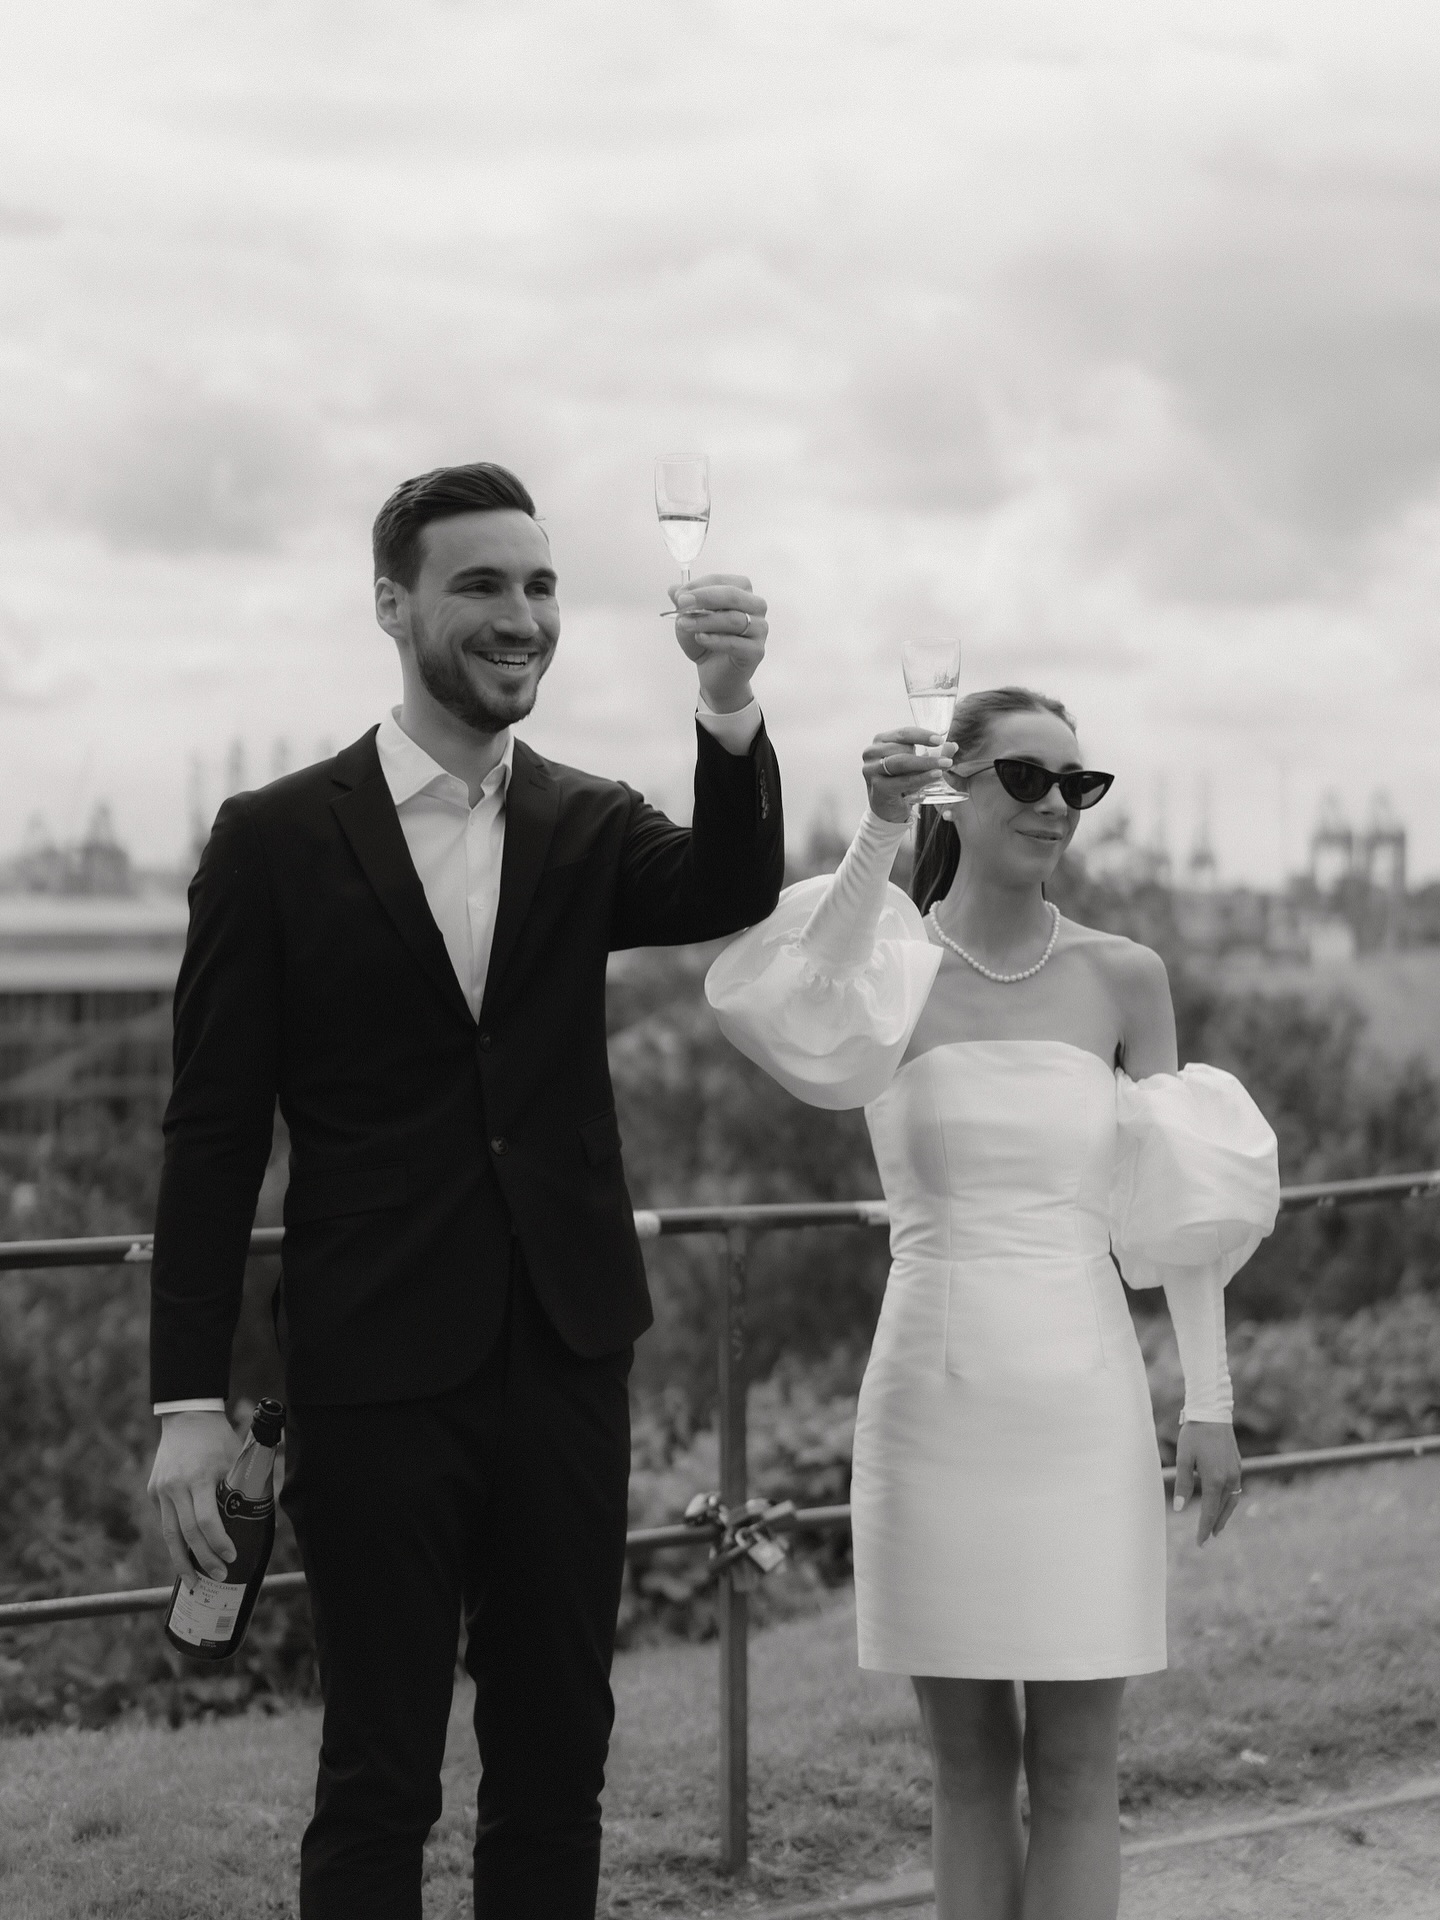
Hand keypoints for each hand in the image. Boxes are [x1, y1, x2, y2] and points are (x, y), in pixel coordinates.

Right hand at [148, 1410, 240, 1582]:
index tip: (231, 1557)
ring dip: (181, 1561)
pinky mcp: (153, 1491)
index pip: (206, 1520)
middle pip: (186, 1533)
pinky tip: (185, 1556)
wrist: (187, 1417)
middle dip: (202, 1559)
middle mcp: (176, 1486)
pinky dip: (175, 1540)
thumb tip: (264, 1519)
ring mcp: (161, 1490)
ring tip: (192, 1582)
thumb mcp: (234, 1460)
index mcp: (199, 1477)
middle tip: (218, 1577)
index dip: (218, 1542)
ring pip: (169, 1534)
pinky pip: (166, 1520)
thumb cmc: (218, 1439)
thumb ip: (242, 1488)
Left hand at [670, 574, 766, 712]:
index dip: (700, 586)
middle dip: (704, 597)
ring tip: (684, 624)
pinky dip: (716, 640)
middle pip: (733, 595)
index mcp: (742, 593)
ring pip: (735, 619)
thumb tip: (673, 589)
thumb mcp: (689, 620)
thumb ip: (683, 605)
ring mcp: (759, 630)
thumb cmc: (707, 644)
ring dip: (706, 620)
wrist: (716, 676)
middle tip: (682, 603)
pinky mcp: (756, 651)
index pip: (723, 581)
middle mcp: (755, 608)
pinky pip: (736, 643)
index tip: (679, 595)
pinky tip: (700, 638)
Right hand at [862, 727, 957, 823]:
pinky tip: (935, 775)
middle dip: (927, 754)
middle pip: (903, 748)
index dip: (923, 735)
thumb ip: (933, 754)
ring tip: (944, 765)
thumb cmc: (899, 781)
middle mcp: (872, 752)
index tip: (940, 739)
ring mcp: (872, 770)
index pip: (903, 733)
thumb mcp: (916, 765)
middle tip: (947, 759)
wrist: (885, 808)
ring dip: (925, 764)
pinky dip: (921, 778)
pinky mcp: (877, 786)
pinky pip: (903, 780)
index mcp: (881, 741)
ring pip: (902, 762)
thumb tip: (953, 746)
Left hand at [1173, 1419, 1242, 1544]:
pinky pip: (1235, 1490)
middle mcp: (1229, 1479)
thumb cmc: (1194, 1435)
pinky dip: (1229, 1502)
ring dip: (1224, 1516)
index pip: (1209, 1512)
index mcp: (1214, 1479)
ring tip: (1216, 1528)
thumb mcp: (1183, 1459)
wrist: (1212, 1413)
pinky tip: (1222, 1504)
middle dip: (1214, 1526)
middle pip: (1222, 1509)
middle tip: (1207, 1540)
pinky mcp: (1238, 1465)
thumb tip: (1178, 1508)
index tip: (1199, 1543)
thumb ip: (1182, 1484)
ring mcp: (1236, 1472)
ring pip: (1231, 1501)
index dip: (1203, 1528)